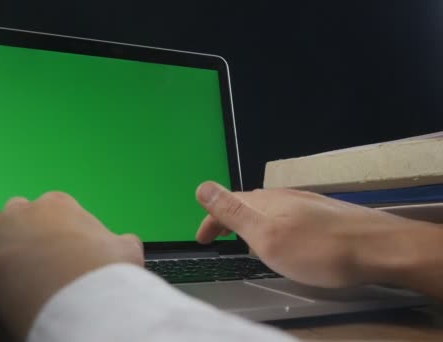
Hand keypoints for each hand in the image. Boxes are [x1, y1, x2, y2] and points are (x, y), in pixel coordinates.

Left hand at [0, 192, 143, 340]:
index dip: (56, 227)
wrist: (66, 291)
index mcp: (59, 205)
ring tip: (4, 262)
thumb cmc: (98, 269)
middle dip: (22, 227)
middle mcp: (23, 210)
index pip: (54, 206)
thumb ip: (120, 243)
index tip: (61, 247)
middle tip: (34, 256)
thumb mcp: (125, 252)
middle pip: (17, 211)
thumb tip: (125, 245)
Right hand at [195, 181, 442, 292]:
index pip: (227, 202)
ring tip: (246, 241)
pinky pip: (286, 215)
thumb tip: (201, 186)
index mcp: (264, 201)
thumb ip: (233, 212)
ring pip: (268, 209)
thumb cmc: (316, 248)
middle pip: (247, 203)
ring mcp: (305, 202)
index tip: (201, 239)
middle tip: (218, 238)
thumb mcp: (266, 236)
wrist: (377, 248)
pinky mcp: (323, 213)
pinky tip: (284, 240)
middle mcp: (283, 195)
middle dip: (228, 218)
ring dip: (250, 222)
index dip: (210, 219)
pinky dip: (273, 225)